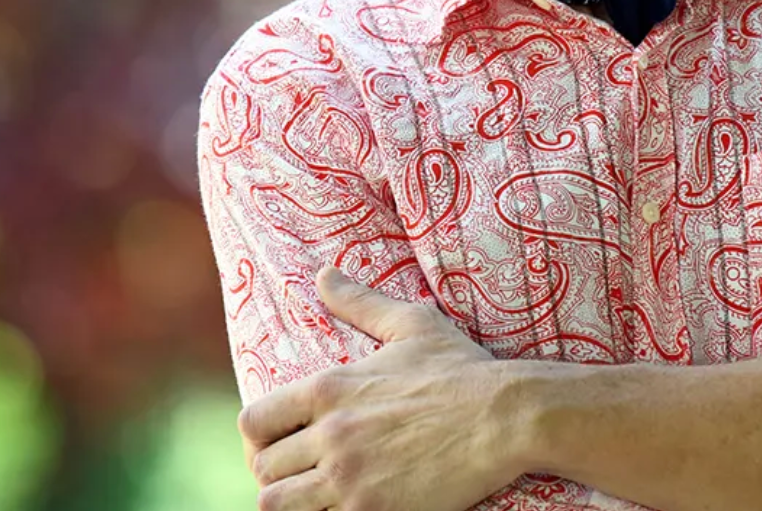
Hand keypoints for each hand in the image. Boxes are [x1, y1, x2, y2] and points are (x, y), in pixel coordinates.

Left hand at [237, 265, 524, 510]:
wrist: (507, 418)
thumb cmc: (461, 369)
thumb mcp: (410, 323)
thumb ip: (359, 301)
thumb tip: (324, 274)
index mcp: (329, 388)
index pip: (253, 421)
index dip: (259, 435)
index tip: (278, 440)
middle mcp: (330, 434)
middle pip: (263, 468)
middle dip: (277, 471)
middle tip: (301, 472)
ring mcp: (350, 478)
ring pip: (278, 505)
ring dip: (292, 501)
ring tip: (316, 496)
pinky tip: (346, 508)